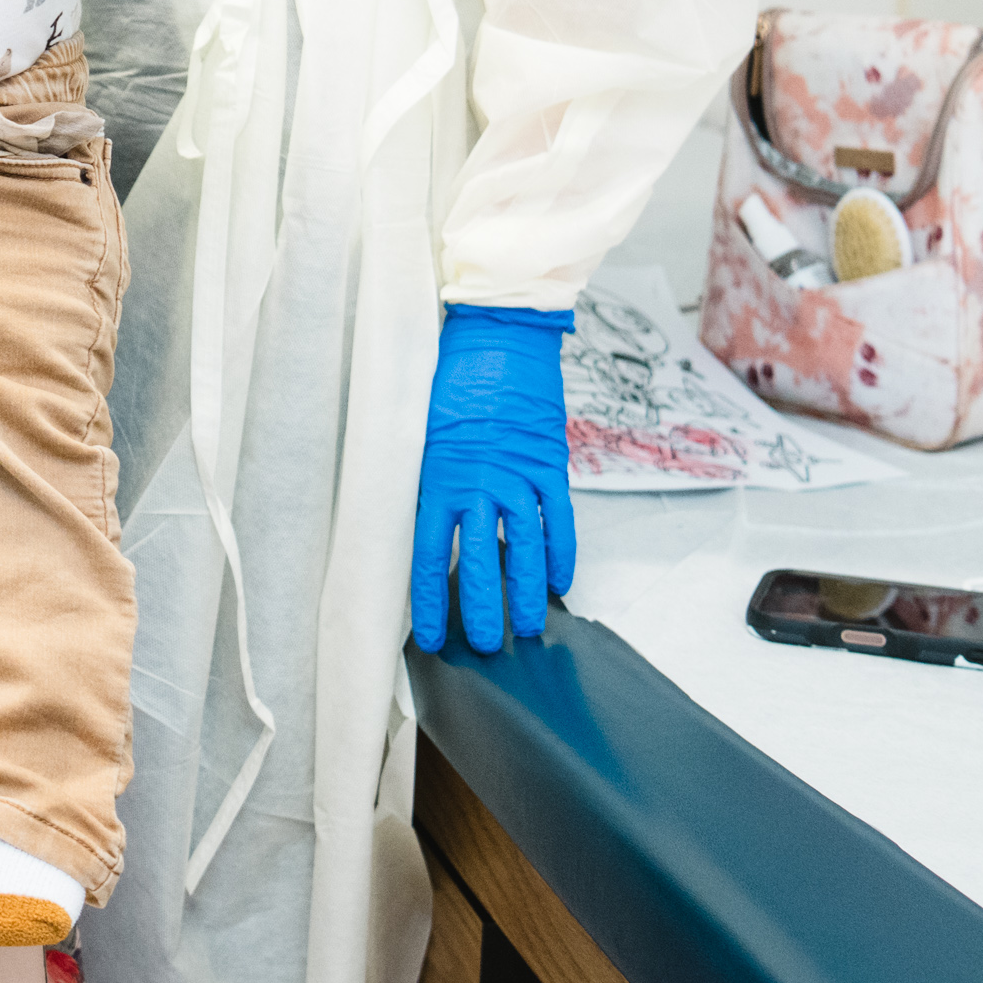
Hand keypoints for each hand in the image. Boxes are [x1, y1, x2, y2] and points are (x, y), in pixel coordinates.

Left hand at [410, 304, 579, 654]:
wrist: (498, 335)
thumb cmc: (451, 379)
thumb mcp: (422, 431)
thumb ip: (429, 480)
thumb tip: (428, 525)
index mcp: (437, 478)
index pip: (427, 554)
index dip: (430, 600)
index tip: (431, 636)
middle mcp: (477, 484)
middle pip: (478, 562)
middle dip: (481, 610)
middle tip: (484, 647)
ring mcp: (517, 475)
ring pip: (523, 550)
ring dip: (525, 595)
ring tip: (526, 629)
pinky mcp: (550, 463)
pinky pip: (558, 520)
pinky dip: (561, 554)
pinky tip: (560, 583)